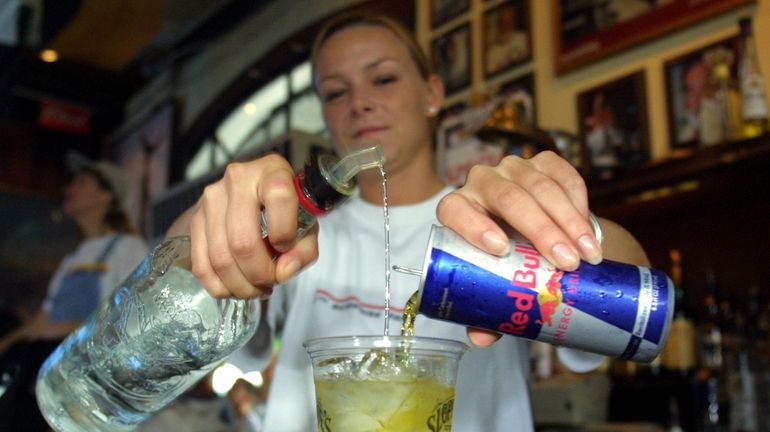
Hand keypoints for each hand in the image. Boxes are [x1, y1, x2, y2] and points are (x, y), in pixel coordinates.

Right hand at [188, 154, 318, 298]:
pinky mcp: (194, 219)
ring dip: (240, 285)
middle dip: (259, 273)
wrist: (252, 197)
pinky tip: (235, 287)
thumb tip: (283, 272)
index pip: (279, 197)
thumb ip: (304, 249)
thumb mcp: (306, 224)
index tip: (285, 247)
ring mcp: (211, 199)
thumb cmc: (285, 211)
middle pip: (243, 240)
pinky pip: (201, 264)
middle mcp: (238, 179)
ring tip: (255, 288)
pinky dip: (220, 286)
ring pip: (221, 258)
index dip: (284, 231)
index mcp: (272, 171)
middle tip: (270, 282)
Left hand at [436, 152, 603, 346]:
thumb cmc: (505, 261)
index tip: (501, 250)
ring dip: (568, 222)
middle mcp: (481, 182)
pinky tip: (589, 231)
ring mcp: (512, 167)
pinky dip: (579, 203)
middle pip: (508, 198)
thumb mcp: (494, 280)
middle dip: (541, 230)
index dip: (474, 226)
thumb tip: (481, 338)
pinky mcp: (542, 161)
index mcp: (457, 209)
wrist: (534, 231)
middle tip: (566, 264)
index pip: (454, 209)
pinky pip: (563, 175)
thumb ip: (485, 308)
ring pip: (540, 187)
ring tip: (588, 255)